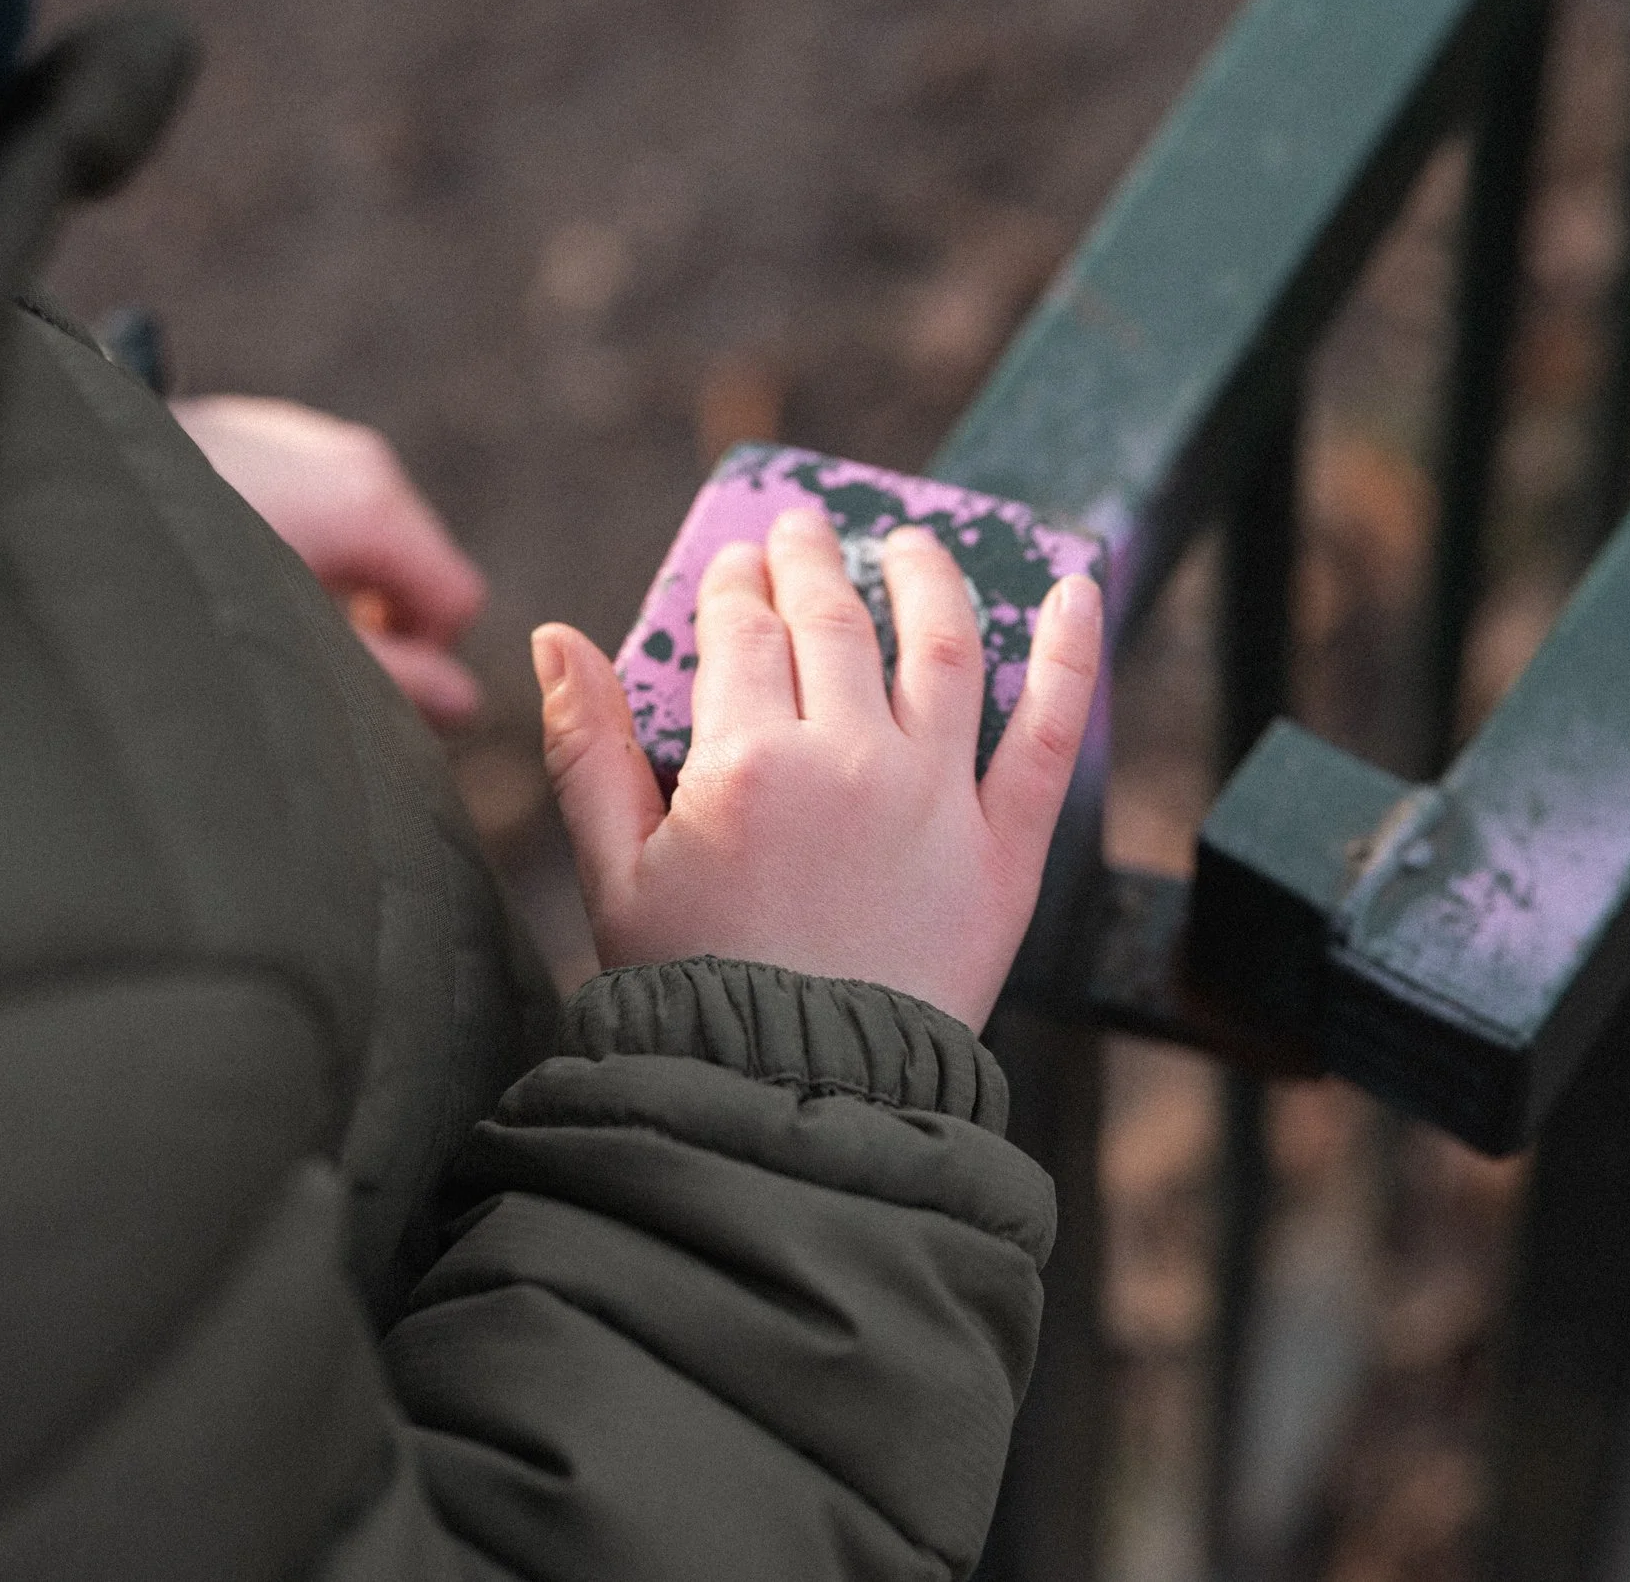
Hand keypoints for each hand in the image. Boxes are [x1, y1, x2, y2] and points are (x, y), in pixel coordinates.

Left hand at [172, 395, 486, 730]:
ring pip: (368, 532)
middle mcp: (356, 459)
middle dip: (381, 616)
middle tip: (308, 652)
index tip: (363, 681)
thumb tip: (465, 705)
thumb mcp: (300, 643)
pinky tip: (235, 560)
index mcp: (373, 505)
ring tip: (262, 605)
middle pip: (417, 562)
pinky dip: (304, 539)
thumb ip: (392, 677)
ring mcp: (308, 436)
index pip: (456, 598)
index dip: (424, 655)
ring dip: (338, 580)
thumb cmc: (187, 576)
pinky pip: (322, 498)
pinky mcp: (263, 429)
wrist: (70, 491)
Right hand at [533, 507, 1101, 1029]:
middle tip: (808, 530)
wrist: (797, 1100)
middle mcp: (848, 760)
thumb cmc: (692, 998)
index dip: (741, 584)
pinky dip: (1070, 653)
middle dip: (815, 562)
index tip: (742, 559)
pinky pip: (1049, 733)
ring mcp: (935, 800)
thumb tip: (555, 637)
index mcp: (747, 762)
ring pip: (941, 648)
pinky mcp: (1006, 850)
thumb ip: (586, 749)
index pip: (745, 632)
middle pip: (836, 624)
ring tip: (914, 543)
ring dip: (928, 579)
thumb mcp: (614, 876)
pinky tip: (1075, 587)